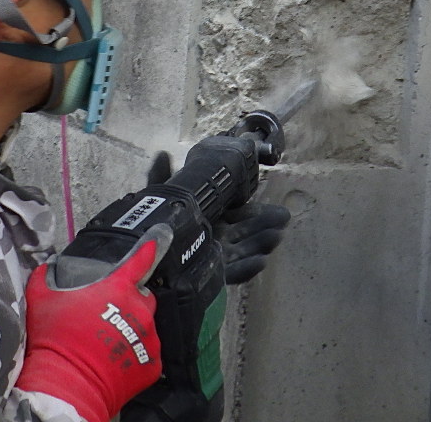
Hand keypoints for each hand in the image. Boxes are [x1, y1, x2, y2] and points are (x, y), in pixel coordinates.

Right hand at [16, 239, 162, 421]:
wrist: (66, 385)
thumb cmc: (55, 340)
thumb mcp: (41, 300)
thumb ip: (45, 276)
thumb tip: (47, 267)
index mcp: (117, 288)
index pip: (139, 262)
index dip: (147, 251)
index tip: (154, 243)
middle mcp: (139, 310)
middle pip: (142, 298)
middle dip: (129, 303)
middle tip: (107, 317)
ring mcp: (148, 338)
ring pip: (146, 327)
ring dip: (132, 331)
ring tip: (107, 344)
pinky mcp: (151, 364)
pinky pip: (147, 355)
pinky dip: (135, 358)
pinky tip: (115, 362)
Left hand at [147, 151, 289, 284]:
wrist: (146, 259)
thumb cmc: (154, 225)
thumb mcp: (160, 199)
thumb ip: (162, 178)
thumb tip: (161, 153)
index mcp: (208, 218)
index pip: (237, 213)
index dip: (257, 212)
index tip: (276, 209)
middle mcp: (215, 237)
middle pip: (246, 231)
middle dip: (265, 226)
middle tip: (284, 219)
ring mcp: (215, 258)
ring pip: (244, 250)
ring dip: (261, 243)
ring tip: (277, 236)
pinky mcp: (212, 276)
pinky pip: (233, 274)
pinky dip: (247, 268)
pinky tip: (261, 261)